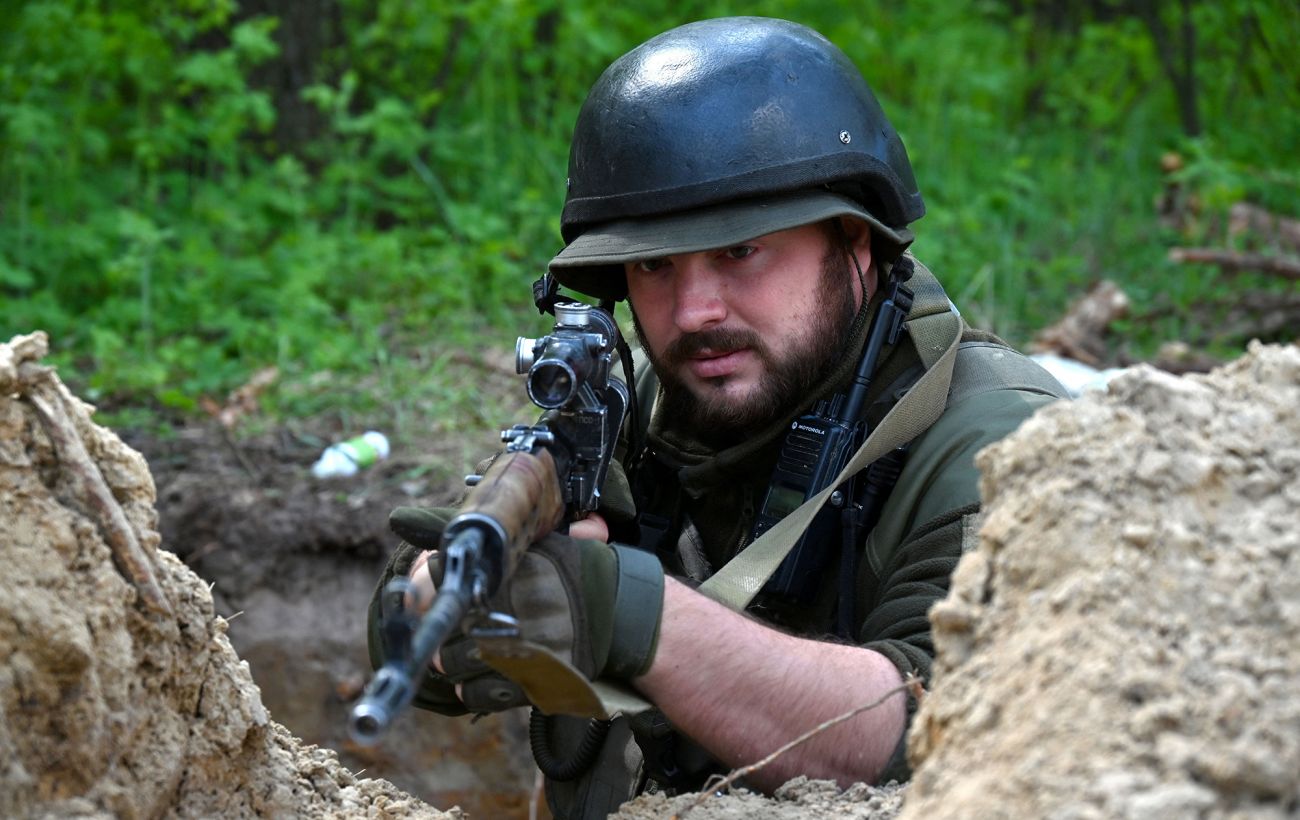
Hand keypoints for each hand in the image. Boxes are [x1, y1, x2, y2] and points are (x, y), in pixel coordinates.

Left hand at [386, 505, 664, 714]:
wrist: (620, 615)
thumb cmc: (572, 575)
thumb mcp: (530, 545)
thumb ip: (472, 537)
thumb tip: (402, 518)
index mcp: (500, 574)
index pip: (434, 579)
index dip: (429, 587)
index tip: (437, 590)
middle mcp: (501, 613)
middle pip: (438, 628)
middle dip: (441, 628)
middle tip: (460, 623)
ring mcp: (510, 652)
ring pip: (450, 664)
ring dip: (454, 659)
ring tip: (473, 648)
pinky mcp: (520, 684)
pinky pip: (472, 695)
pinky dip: (470, 688)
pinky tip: (484, 674)